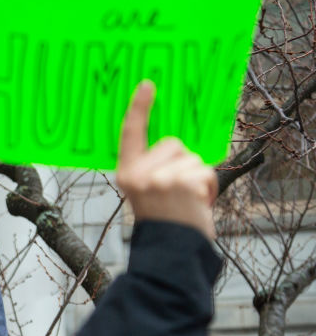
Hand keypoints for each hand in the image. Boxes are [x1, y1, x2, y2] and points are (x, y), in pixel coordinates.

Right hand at [115, 80, 216, 238]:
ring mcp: (159, 178)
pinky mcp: (181, 183)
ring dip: (198, 178)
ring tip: (189, 201)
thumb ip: (151, 168)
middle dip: (183, 163)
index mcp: (126, 173)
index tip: (148, 85)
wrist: (170, 250)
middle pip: (173, 144)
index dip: (139, 108)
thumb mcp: (146, 192)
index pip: (131, 135)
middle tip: (178, 190)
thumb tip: (174, 145)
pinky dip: (208, 188)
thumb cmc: (162, 221)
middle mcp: (139, 174)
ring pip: (192, 158)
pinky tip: (199, 205)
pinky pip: (205, 172)